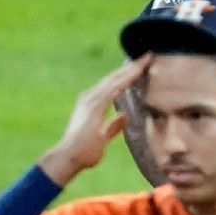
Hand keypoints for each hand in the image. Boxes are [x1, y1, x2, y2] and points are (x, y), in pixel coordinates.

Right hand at [38, 54, 152, 185]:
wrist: (68, 158)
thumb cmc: (83, 152)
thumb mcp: (103, 137)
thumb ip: (113, 126)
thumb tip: (124, 116)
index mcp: (93, 104)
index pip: (113, 86)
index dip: (127, 76)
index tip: (141, 67)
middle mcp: (90, 97)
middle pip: (114, 78)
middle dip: (131, 67)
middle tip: (147, 56)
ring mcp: (91, 100)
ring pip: (115, 79)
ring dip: (131, 69)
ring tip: (145, 59)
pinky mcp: (95, 105)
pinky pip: (114, 88)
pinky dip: (126, 78)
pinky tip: (136, 71)